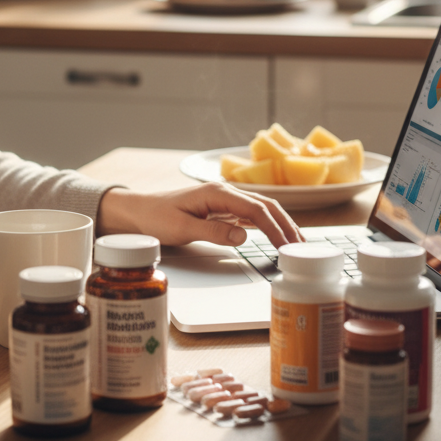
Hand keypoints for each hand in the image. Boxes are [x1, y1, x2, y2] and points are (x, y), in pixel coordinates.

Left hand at [96, 182, 303, 247]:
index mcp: (216, 193)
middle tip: (302, 247)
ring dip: (279, 224)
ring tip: (296, 243)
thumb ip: (213, 232)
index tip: (287, 246)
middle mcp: (223, 193)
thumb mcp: (181, 229)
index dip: (275, 228)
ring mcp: (223, 200)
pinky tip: (275, 236)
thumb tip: (243, 237)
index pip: (256, 210)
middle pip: (265, 205)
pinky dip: (266, 225)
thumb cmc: (155, 218)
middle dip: (286, 224)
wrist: (138, 212)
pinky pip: (249, 215)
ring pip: (260, 209)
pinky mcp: (220, 210)